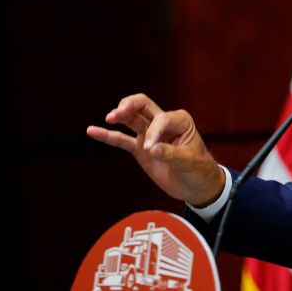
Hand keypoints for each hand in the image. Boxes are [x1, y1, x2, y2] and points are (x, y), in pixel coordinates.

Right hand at [86, 93, 224, 206]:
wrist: (197, 185)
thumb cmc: (199, 170)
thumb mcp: (190, 163)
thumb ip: (171, 154)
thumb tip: (151, 148)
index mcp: (180, 121)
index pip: (160, 119)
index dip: (153, 132)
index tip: (151, 149)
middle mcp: (163, 123)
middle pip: (142, 105)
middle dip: (130, 105)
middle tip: (118, 113)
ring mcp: (149, 134)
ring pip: (131, 119)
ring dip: (119, 116)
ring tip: (109, 118)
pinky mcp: (140, 148)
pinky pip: (122, 140)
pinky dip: (108, 136)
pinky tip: (92, 131)